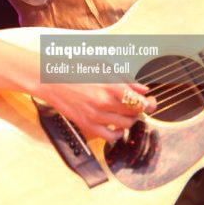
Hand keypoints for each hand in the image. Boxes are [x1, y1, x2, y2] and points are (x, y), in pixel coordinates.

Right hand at [37, 82, 156, 140]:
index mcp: (109, 86)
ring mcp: (95, 116)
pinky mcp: (87, 125)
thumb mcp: (103, 67)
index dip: (149, 103)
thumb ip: (125, 79)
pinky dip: (118, 133)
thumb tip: (143, 89)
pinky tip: (117, 126)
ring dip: (130, 119)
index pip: (138, 101)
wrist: (52, 80)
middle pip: (134, 113)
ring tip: (126, 112)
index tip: (151, 101)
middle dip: (139, 109)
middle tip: (137, 104)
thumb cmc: (76, 70)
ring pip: (125, 125)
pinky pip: (110, 137)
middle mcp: (104, 103)